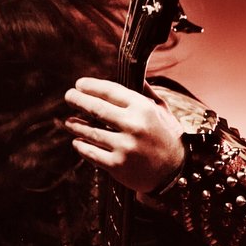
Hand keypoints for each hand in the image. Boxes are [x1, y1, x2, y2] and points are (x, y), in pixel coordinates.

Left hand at [64, 77, 184, 193]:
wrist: (176, 173)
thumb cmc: (167, 138)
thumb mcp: (162, 111)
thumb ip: (146, 92)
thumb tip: (133, 73)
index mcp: (143, 108)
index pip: (110, 91)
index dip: (91, 86)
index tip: (79, 84)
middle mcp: (133, 125)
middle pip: (96, 109)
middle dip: (78, 100)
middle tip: (68, 96)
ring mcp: (124, 146)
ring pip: (90, 132)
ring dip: (76, 125)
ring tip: (69, 121)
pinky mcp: (117, 165)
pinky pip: (91, 153)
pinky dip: (81, 146)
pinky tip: (77, 141)